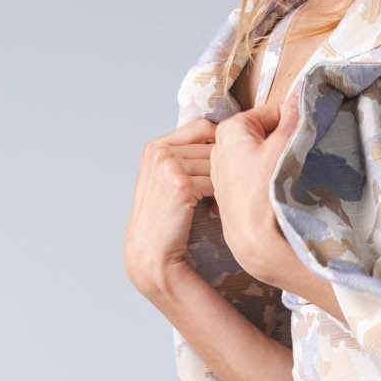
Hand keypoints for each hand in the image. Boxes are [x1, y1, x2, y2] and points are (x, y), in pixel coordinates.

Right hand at [123, 116, 217, 298]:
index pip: (203, 127)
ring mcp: (168, 165)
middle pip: (214, 145)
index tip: (229, 165)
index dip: (221, 144)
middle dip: (226, 166)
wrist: (151, 254)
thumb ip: (186, 158)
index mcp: (155, 146)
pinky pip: (218, 181)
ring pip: (219, 163)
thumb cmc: (164, 221)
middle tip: (229, 190)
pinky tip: (217, 211)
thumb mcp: (167, 181)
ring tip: (222, 202)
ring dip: (226, 182)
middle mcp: (159, 151)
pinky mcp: (180, 184)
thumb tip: (224, 142)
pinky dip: (223, 196)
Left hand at [209, 96, 299, 282]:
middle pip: (263, 136)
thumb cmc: (267, 191)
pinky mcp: (228, 197)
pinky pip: (252, 180)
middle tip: (297, 159)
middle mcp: (219, 150)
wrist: (255, 241)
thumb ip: (294, 117)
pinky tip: (274, 196)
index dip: (292, 122)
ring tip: (286, 180)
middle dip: (282, 144)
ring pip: (258, 158)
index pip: (271, 113)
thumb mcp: (285, 146)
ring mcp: (223, 175)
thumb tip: (302, 89)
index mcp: (230, 130)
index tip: (305, 134)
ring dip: (275, 164)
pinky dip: (265, 183)